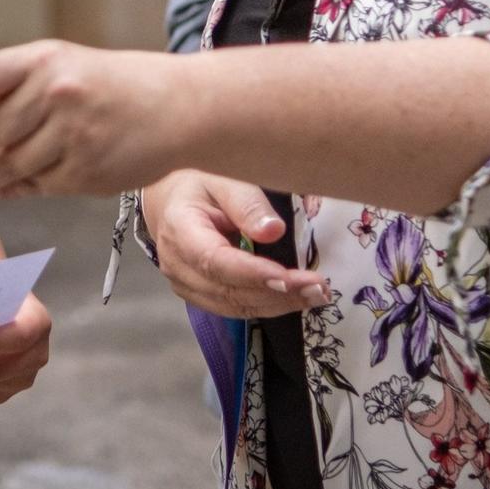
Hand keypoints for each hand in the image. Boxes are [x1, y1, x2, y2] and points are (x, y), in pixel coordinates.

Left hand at [0, 41, 179, 197]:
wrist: (179, 107)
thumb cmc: (113, 85)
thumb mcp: (62, 67)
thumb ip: (13, 88)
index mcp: (42, 59)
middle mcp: (54, 94)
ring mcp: (71, 136)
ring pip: (6, 168)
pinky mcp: (85, 172)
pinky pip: (35, 187)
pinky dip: (17, 190)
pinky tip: (9, 188)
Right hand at [142, 170, 328, 318]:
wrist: (170, 201)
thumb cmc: (200, 184)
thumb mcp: (223, 180)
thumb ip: (247, 204)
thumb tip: (274, 231)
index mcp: (179, 229)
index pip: (214, 260)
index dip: (251, 273)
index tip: (287, 278)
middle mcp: (177, 265)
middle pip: (228, 290)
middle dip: (276, 293)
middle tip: (318, 288)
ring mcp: (185, 285)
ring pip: (234, 306)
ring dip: (278, 304)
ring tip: (316, 295)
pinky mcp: (199, 295)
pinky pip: (234, 308)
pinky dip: (267, 305)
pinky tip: (295, 298)